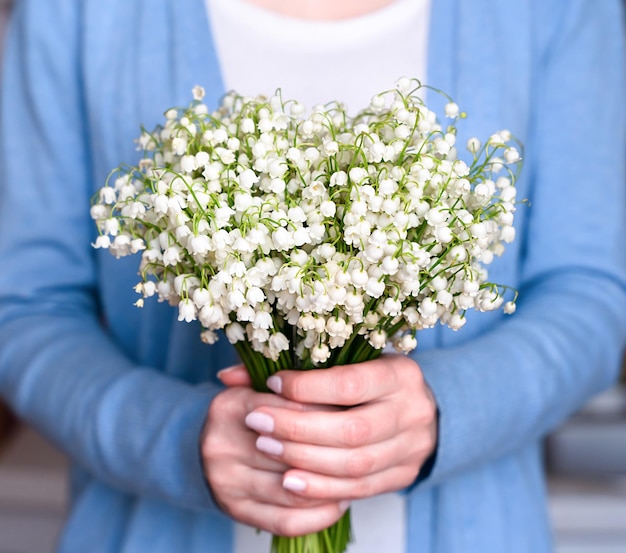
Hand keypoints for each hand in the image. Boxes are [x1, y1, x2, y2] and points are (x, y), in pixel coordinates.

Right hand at [200, 371, 348, 536]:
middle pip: (291, 449)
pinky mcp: (235, 510)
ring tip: (362, 474)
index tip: (357, 408)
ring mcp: (225, 481)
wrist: (210, 443)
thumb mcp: (261, 381)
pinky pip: (286, 520)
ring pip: (292, 488)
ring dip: (332, 484)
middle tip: (370, 443)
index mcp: (229, 404)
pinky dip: (319, 514)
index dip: (327, 410)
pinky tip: (340, 501)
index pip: (290, 408)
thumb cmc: (248, 408)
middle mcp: (220, 444)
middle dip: (334, 448)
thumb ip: (288, 369)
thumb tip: (313, 356)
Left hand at [242, 355, 437, 501]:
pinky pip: (360, 489)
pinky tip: (290, 481)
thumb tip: (228, 375)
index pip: (351, 383)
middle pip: (352, 429)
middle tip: (257, 422)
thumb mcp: (344, 361)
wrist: (420, 410)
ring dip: (305, 460)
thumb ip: (292, 366)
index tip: (271, 383)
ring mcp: (413, 448)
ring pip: (355, 464)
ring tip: (267, 449)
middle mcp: (414, 410)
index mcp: (401, 373)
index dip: (307, 387)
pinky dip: (322, 487)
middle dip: (298, 428)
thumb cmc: (371, 379)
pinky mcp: (405, 475)